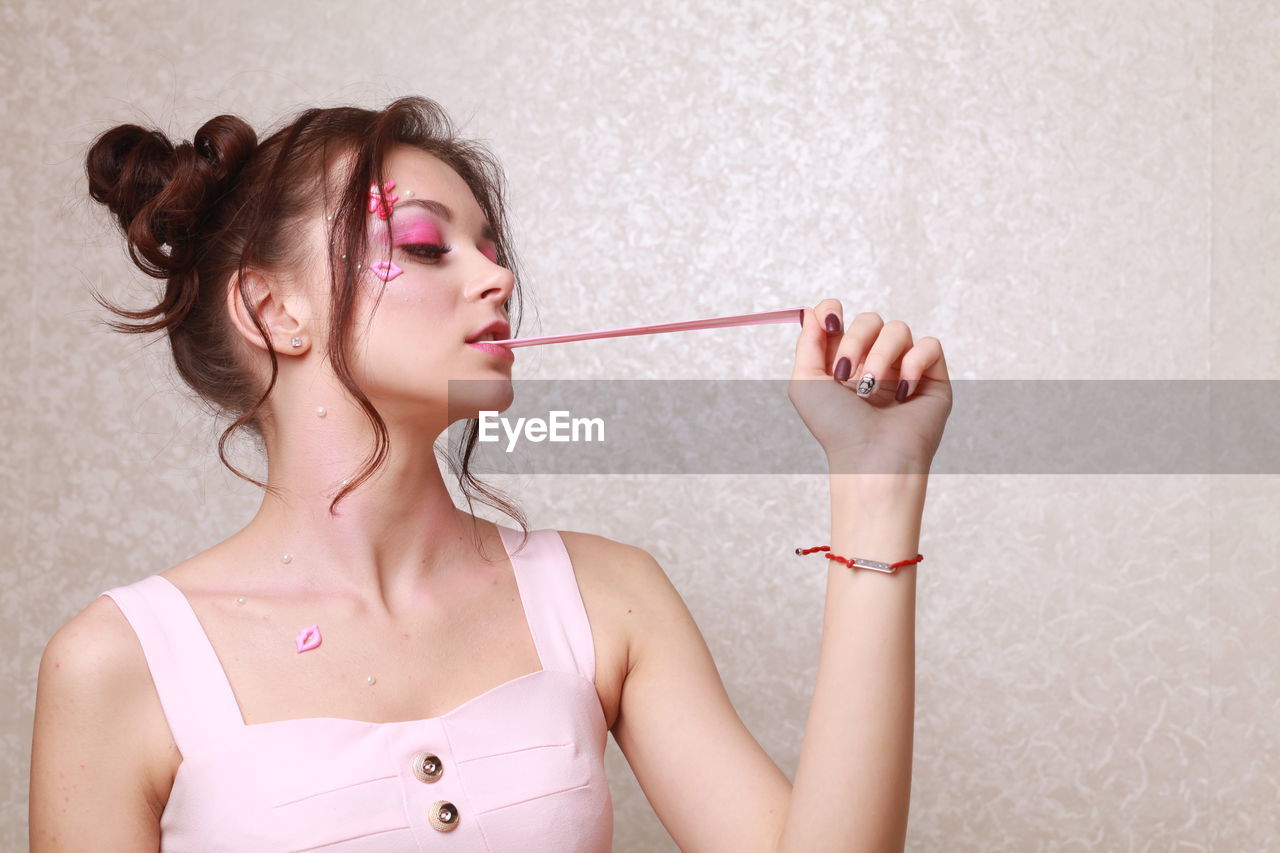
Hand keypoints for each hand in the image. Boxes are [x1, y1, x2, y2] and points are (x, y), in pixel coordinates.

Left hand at [787, 301, 952, 474]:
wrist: (869, 459)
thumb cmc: (836, 429)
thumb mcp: (805, 384)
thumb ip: (808, 344)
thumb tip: (814, 311)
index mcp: (844, 363)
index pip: (841, 318)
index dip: (833, 311)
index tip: (830, 320)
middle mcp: (874, 362)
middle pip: (870, 319)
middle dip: (855, 339)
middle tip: (844, 373)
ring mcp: (904, 369)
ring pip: (898, 329)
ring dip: (880, 357)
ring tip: (871, 391)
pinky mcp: (932, 378)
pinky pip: (929, 346)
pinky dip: (913, 365)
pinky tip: (902, 394)